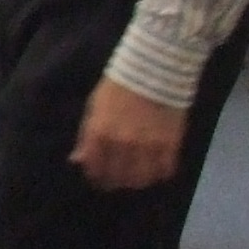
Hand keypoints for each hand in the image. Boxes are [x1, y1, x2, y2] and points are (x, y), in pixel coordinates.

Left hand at [70, 78, 187, 190]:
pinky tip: (157, 167)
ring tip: (139, 174)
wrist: (154, 67)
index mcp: (100, 134)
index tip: (101, 178)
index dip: (97, 178)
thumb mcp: (94, 108)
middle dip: (117, 182)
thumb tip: (77, 161)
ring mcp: (147, 145)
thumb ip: (86, 137)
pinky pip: (165, 171)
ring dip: (138, 180)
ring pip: (142, 180)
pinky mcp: (170, 143)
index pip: (95, 169)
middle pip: (118, 179)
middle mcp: (122, 144)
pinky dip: (160, 173)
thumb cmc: (119, 86)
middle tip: (120, 178)